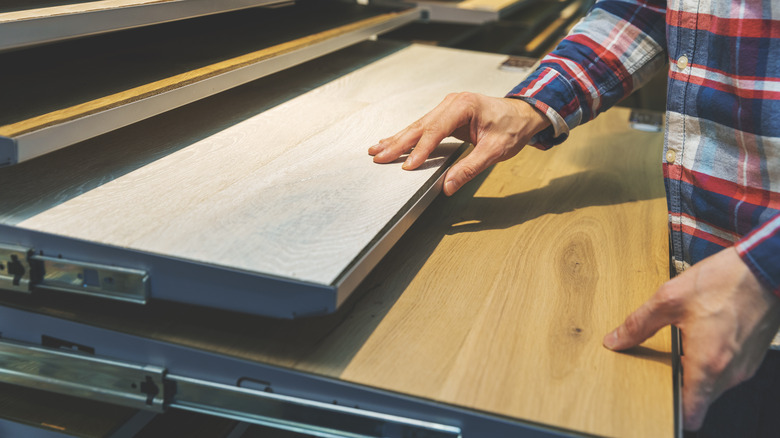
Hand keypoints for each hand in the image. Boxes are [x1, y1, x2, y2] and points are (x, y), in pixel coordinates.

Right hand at [368, 92, 549, 195]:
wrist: (522, 115)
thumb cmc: (512, 127)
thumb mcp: (495, 150)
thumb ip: (471, 167)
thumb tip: (449, 185)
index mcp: (464, 106)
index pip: (436, 130)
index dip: (420, 149)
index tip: (408, 165)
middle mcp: (452, 103)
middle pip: (420, 126)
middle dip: (398, 143)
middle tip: (379, 157)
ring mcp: (447, 107)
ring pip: (417, 125)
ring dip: (397, 139)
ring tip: (377, 150)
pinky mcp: (446, 115)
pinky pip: (423, 126)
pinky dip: (407, 136)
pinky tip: (392, 141)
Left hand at [603, 247, 779, 429]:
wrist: (762, 269)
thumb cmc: (725, 282)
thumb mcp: (669, 299)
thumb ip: (639, 324)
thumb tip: (616, 340)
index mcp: (708, 364)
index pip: (693, 412)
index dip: (673, 413)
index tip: (657, 403)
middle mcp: (730, 372)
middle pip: (701, 399)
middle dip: (680, 389)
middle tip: (661, 369)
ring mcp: (744, 366)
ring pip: (714, 386)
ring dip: (696, 375)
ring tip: (681, 350)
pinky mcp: (751, 356)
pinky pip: (727, 372)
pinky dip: (712, 364)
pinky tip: (700, 340)